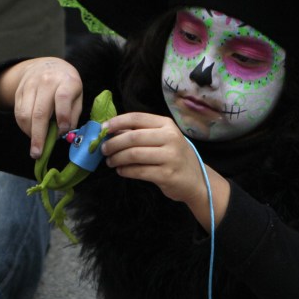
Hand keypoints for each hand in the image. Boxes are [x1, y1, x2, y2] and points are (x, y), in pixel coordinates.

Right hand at [0, 57, 82, 157]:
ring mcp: (30, 85)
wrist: (47, 65)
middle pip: (40, 111)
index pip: (62, 98)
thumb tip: (63, 134)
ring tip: (36, 144)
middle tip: (38, 153)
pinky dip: (23, 127)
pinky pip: (18, 113)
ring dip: (29, 133)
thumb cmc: (66, 85)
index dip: (63, 116)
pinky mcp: (19, 91)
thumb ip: (72, 114)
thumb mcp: (77, 95)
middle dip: (39, 136)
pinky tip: (31, 132)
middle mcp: (46, 81)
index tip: (62, 132)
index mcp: (66, 81)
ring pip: (25, 114)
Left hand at [101, 112, 230, 227]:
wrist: (196, 180)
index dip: (116, 122)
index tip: (103, 129)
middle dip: (113, 143)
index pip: (137, 118)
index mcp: (166, 125)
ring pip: (134, 154)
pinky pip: (139, 171)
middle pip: (133, 137)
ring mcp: (170, 156)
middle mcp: (170, 138)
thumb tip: (110, 131)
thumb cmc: (173, 156)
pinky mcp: (167, 175)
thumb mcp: (162, 139)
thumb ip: (140, 133)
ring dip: (117, 158)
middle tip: (103, 150)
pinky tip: (121, 171)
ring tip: (110, 162)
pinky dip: (125, 171)